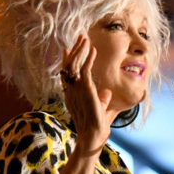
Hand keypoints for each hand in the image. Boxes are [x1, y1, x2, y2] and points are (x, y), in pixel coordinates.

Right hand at [60, 35, 110, 154]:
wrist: (93, 136)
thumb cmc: (96, 126)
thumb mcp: (100, 109)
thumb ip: (102, 99)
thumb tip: (107, 92)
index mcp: (71, 94)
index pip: (66, 74)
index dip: (66, 60)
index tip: (67, 48)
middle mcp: (71, 90)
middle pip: (68, 65)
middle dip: (74, 49)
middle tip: (80, 37)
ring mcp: (76, 90)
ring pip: (74, 64)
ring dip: (80, 50)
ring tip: (85, 39)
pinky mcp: (85, 90)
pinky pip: (84, 70)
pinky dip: (88, 58)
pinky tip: (93, 50)